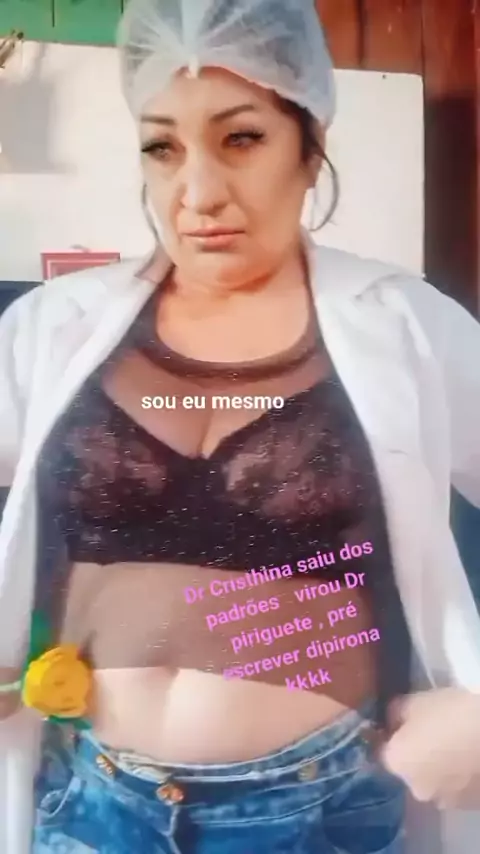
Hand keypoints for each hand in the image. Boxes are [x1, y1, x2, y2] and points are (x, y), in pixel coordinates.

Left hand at [380, 688, 479, 808]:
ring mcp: (445, 800)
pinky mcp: (468, 805)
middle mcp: (415, 788)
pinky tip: (470, 758)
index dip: (392, 736)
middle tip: (433, 731)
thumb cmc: (452, 712)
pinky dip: (459, 777)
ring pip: (434, 781)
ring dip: (439, 768)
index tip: (404, 723)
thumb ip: (395, 713)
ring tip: (456, 745)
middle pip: (409, 769)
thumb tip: (391, 721)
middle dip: (416, 753)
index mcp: (397, 763)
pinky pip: (457, 789)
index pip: (382, 750)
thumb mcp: (416, 701)